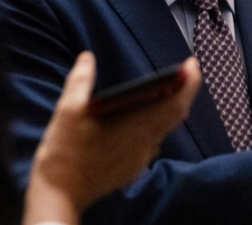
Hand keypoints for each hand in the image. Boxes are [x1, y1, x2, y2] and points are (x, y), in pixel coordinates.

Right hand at [23, 52, 201, 224]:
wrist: (60, 194)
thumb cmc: (65, 152)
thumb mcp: (68, 110)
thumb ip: (81, 80)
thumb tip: (87, 58)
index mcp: (137, 126)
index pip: (176, 103)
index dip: (189, 83)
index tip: (191, 65)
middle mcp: (145, 143)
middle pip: (175, 114)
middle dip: (182, 90)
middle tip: (184, 71)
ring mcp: (140, 157)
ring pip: (164, 127)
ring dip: (168, 106)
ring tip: (165, 88)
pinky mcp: (132, 167)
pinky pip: (151, 139)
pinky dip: (154, 122)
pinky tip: (141, 115)